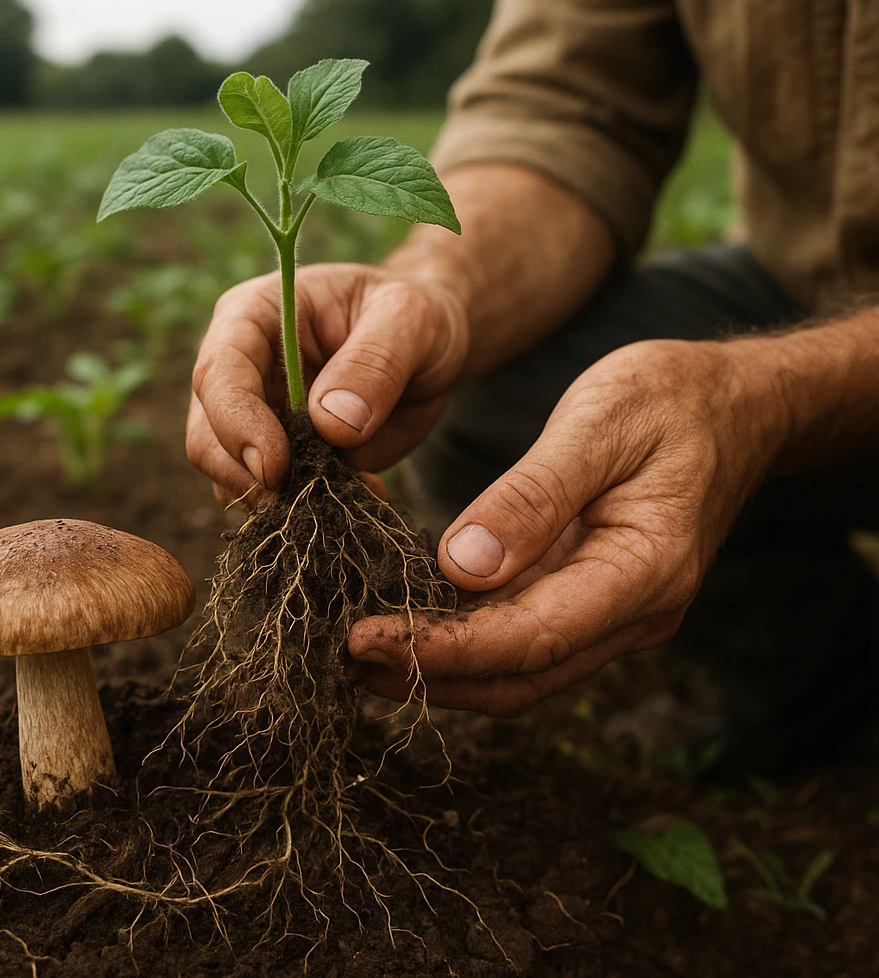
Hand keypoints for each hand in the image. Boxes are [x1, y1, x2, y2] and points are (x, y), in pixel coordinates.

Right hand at [186, 262, 467, 505]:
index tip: (275, 466)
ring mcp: (258, 420)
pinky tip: (367, 492)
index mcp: (253, 317)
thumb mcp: (409, 319)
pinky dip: (314, 509)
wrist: (429, 346)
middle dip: (248, 478)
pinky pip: (278, 498)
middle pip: (208, 436)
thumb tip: (332, 424)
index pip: (219, 374)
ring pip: (232, 477)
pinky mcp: (285, 459)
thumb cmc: (412, 315)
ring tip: (356, 489)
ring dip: (284, 500)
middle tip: (303, 501)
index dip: (236, 423)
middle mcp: (242, 371)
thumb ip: (374, 363)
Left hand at [348, 338, 787, 715]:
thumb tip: (461, 566)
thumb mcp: (601, 424)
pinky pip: (528, 642)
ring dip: (444, 673)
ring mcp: (618, 615)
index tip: (363, 639)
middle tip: (343, 657)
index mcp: (644, 571)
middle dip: (429, 676)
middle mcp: (635, 612)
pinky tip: (417, 627)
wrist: (734, 409)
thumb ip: (535, 496)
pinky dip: (468, 646)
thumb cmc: (671, 401)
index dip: (441, 650)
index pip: (529, 637)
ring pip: (522, 672)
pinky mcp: (598, 601)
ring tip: (364, 655)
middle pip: (520, 677)